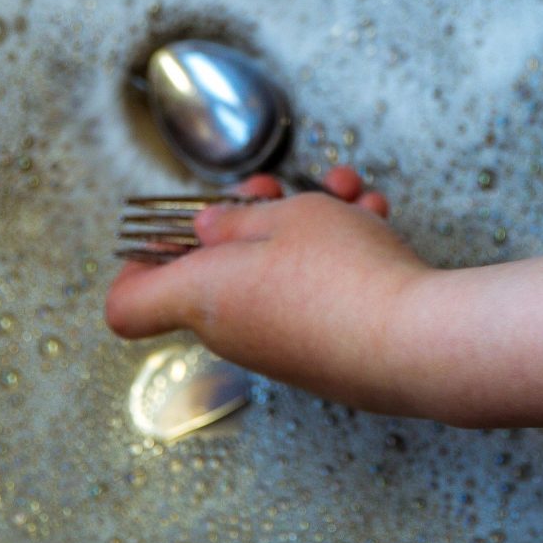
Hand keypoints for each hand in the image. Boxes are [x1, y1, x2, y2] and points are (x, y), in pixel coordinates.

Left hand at [103, 167, 435, 414]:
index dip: (135, 266)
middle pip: (214, 272)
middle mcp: (233, 331)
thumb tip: (206, 232)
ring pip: (276, 272)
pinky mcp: (325, 354)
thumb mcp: (284, 217)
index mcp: (201, 297)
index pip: (127, 306)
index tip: (165, 230)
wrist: (415, 342)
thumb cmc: (341, 276)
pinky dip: (339, 255)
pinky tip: (373, 219)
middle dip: (249, 217)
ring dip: (308, 224)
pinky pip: (315, 295)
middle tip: (275, 188)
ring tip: (346, 193)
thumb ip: (236, 220)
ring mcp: (281, 347)